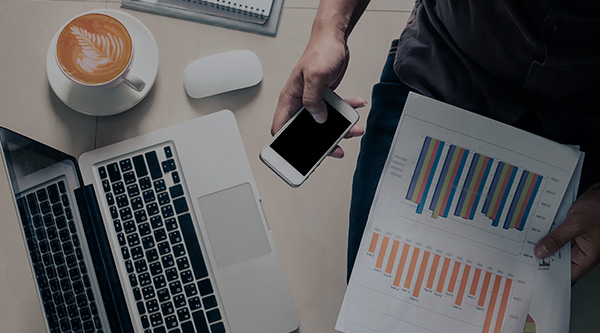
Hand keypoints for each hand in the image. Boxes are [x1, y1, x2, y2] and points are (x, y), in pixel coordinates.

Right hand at [271, 31, 364, 157]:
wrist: (334, 38)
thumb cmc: (320, 51)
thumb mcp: (315, 76)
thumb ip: (312, 100)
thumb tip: (317, 118)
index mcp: (290, 98)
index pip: (280, 127)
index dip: (286, 144)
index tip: (297, 157)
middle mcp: (299, 101)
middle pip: (306, 130)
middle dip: (323, 141)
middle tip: (335, 149)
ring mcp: (313, 100)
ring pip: (324, 123)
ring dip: (340, 127)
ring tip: (354, 128)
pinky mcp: (324, 97)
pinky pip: (335, 110)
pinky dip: (347, 111)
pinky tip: (356, 106)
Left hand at [534, 182, 599, 281]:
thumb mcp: (576, 224)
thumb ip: (557, 238)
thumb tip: (541, 251)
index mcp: (587, 256)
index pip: (567, 273)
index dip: (551, 275)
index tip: (534, 274)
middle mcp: (583, 249)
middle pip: (560, 260)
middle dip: (544, 257)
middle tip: (526, 257)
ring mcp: (578, 239)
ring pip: (558, 246)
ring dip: (546, 243)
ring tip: (529, 243)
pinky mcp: (574, 229)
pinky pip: (559, 234)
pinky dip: (550, 232)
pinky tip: (538, 230)